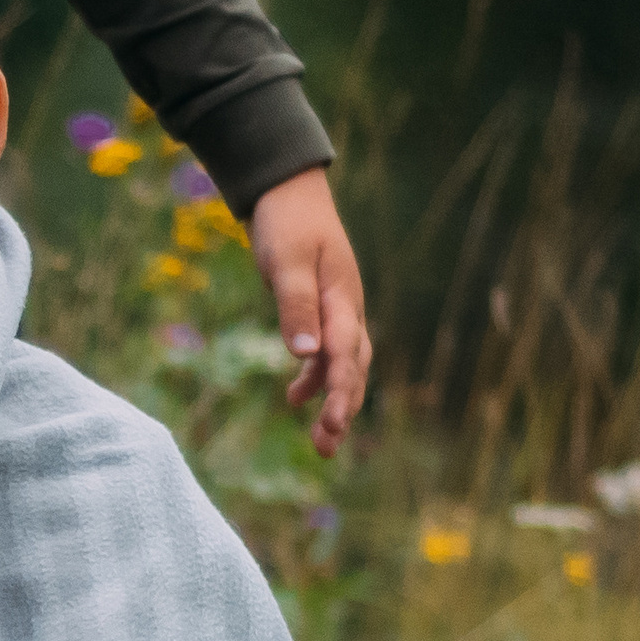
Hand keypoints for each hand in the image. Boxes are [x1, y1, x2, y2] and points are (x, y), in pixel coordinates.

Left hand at [249, 167, 370, 456]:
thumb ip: (296, 307)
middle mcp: (348, 309)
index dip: (340, 391)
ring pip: (344, 365)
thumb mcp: (286, 263)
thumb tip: (306, 356)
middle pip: (353, 368)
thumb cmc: (286, 224)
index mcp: (343, 300)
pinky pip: (326, 353)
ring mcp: (338, 310)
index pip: (346, 355)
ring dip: (333, 401)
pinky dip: (315, 377)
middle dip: (343, 408)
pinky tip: (295, 399)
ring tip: (321, 441)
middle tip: (326, 447)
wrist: (287, 192)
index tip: (331, 422)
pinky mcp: (322, 310)